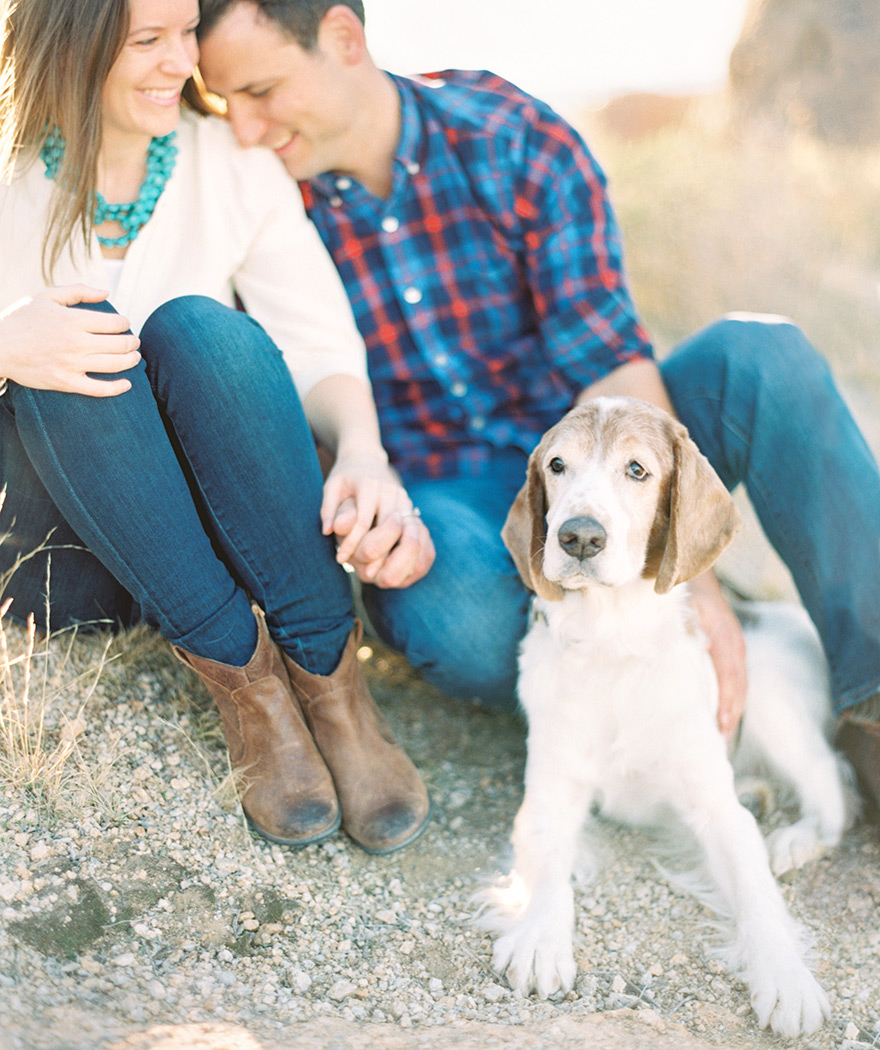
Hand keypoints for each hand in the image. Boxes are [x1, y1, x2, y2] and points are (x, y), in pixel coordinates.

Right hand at [0, 286, 140, 396]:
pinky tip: (127, 384)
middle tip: (134, 342)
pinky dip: (117, 388)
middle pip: (119, 344)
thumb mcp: (47, 297)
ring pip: (114, 365)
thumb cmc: (22, 320)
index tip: (124, 324)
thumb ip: (78, 291)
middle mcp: (75, 343)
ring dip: (131, 361)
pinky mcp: (66, 383)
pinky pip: (98, 389)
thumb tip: (106, 293)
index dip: (125, 323)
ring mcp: (71, 365)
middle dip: (132, 342)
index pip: (114, 323)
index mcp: (72, 320)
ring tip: (135, 357)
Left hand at [321, 456, 434, 588]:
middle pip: (388, 527)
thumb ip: (329, 508)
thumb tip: (328, 531)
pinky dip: (406, 549)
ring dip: (394, 553)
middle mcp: (390, 490)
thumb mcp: (332, 487)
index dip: (352, 542)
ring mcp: (404, 498)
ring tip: (381, 573)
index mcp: (369, 485)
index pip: (363, 520)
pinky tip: (396, 564)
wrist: (367, 459)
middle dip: (376, 552)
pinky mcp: (410, 506)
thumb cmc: (345, 476)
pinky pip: (413, 531)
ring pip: (405, 531)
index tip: (340, 559)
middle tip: (365, 573)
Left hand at [689, 572, 747, 739]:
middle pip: (738, 686)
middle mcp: (734, 644)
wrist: (696, 569)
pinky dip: (732, 697)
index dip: (726, 701)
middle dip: (731, 714)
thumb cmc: (686, 590)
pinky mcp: (731, 647)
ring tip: (722, 734)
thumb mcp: (684, 607)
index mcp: (723, 638)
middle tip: (720, 742)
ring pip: (740, 684)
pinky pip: (736, 677)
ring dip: (733, 709)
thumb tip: (686, 655)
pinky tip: (723, 712)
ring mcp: (735, 645)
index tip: (721, 724)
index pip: (729, 677)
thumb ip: (686, 630)